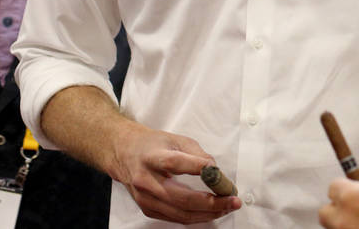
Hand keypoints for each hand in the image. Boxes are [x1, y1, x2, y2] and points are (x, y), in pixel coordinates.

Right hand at [110, 121, 240, 223]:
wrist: (125, 154)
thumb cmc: (153, 145)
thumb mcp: (176, 140)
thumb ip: (197, 155)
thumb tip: (216, 172)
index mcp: (153, 157)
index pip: (177, 164)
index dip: (199, 169)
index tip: (220, 174)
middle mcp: (147, 180)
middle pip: (182, 198)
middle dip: (212, 202)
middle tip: (233, 200)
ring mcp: (146, 198)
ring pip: (181, 213)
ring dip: (208, 213)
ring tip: (227, 207)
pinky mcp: (148, 209)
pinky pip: (176, 218)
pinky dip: (197, 217)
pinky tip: (212, 211)